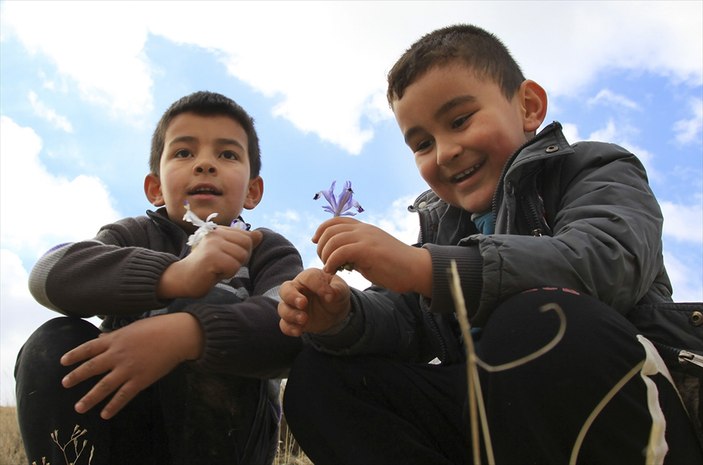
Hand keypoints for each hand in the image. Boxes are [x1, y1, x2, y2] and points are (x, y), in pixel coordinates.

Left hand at [60, 313, 202, 418]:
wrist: (177, 336)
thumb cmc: (157, 328)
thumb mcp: (132, 327)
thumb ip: (115, 335)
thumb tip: (100, 337)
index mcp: (115, 340)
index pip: (89, 348)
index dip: (74, 355)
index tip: (63, 362)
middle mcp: (117, 355)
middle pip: (91, 368)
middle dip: (76, 377)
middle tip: (64, 384)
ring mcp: (128, 368)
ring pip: (104, 386)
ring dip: (90, 398)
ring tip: (79, 408)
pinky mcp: (140, 380)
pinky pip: (123, 396)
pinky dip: (113, 406)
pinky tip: (105, 414)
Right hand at [158, 227, 262, 298]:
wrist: (182, 279)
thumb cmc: (206, 267)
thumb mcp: (226, 252)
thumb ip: (242, 243)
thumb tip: (260, 235)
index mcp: (220, 230)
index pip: (247, 237)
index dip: (242, 251)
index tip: (226, 257)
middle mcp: (215, 232)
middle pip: (247, 245)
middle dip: (240, 259)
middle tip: (223, 264)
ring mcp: (212, 243)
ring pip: (241, 256)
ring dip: (233, 268)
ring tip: (217, 268)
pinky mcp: (211, 257)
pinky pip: (233, 266)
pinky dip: (227, 274)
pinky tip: (214, 273)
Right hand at [278, 268, 350, 336]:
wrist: (335, 311)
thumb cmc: (335, 293)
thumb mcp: (341, 289)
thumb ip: (337, 289)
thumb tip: (330, 295)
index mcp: (309, 278)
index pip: (308, 278)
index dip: (317, 286)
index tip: (329, 295)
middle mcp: (297, 290)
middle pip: (285, 290)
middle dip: (291, 297)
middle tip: (303, 303)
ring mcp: (292, 306)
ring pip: (282, 308)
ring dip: (291, 314)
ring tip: (304, 319)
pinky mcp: (293, 320)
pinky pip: (285, 325)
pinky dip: (289, 328)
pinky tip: (299, 331)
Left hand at [314, 217, 431, 295]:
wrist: (417, 269)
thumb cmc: (396, 267)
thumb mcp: (371, 255)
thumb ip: (356, 253)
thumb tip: (339, 258)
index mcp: (365, 229)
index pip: (336, 221)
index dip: (321, 230)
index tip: (316, 242)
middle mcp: (364, 230)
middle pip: (330, 229)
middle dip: (321, 246)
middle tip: (324, 261)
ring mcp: (366, 238)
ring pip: (333, 239)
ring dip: (325, 255)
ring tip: (328, 268)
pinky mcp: (369, 250)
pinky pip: (341, 252)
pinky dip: (331, 262)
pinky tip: (333, 271)